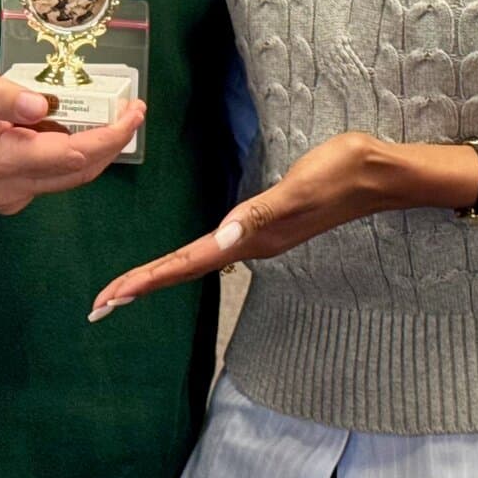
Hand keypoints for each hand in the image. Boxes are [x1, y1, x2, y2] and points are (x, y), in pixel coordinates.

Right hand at [0, 55, 144, 215]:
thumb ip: (3, 94)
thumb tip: (43, 104)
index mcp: (2, 159)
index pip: (74, 154)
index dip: (111, 136)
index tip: (135, 113)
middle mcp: (8, 187)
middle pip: (77, 171)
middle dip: (111, 143)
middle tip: (131, 111)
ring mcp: (6, 197)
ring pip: (64, 178)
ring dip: (92, 150)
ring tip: (109, 117)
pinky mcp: (3, 196)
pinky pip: (46, 180)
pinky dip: (67, 157)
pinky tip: (71, 130)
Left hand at [89, 131, 383, 319]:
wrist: (377, 173)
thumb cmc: (340, 173)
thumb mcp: (299, 189)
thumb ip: (260, 215)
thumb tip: (221, 240)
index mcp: (252, 239)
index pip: (189, 263)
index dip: (148, 279)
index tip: (112, 297)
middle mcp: (251, 244)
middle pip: (185, 270)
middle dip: (143, 285)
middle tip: (100, 305)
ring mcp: (258, 236)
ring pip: (197, 262)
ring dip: (161, 275)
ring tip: (128, 288)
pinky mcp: (266, 222)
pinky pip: (214, 248)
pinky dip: (187, 258)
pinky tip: (183, 260)